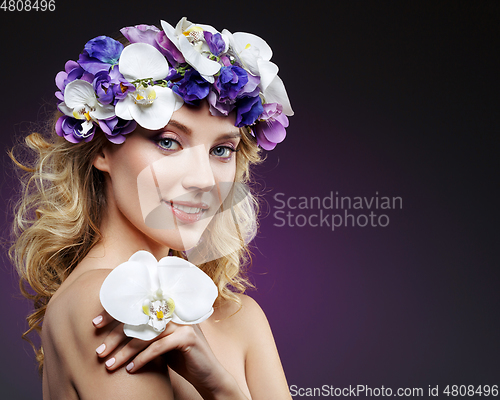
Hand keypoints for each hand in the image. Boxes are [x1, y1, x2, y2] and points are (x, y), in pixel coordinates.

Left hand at [92, 311, 246, 398]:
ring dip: (124, 352)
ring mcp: (183, 322)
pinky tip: (130, 370)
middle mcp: (175, 311)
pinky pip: (157, 347)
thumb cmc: (182, 358)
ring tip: (109, 365)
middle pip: (138, 319)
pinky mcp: (188, 337)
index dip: (115, 312)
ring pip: (146, 334)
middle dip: (115, 335)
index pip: (137, 305)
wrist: (208, 376)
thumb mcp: (161, 343)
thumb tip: (112, 333)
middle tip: (99, 351)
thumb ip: (145, 333)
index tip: (95, 324)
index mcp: (167, 309)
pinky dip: (141, 359)